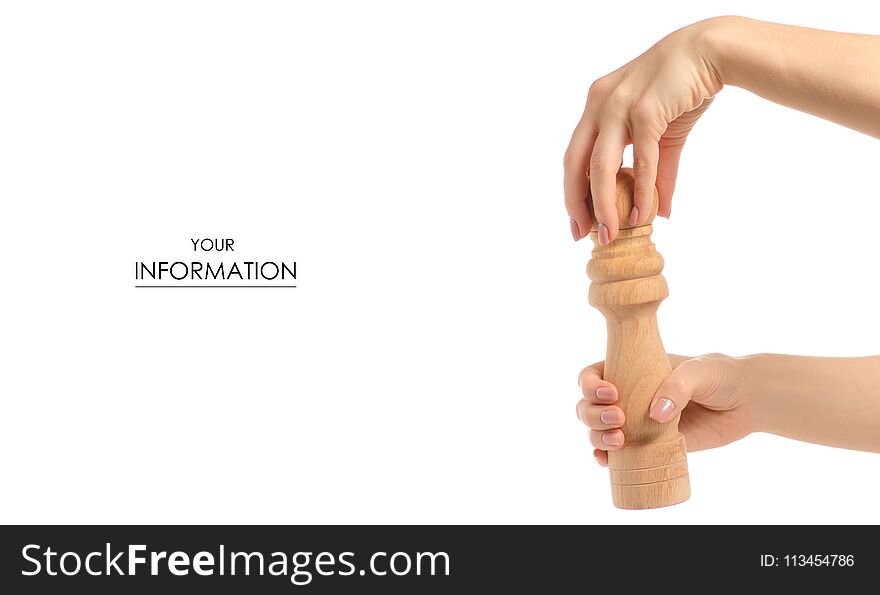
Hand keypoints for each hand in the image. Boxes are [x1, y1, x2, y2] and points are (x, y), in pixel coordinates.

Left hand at [564, 18, 721, 243]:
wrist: (712, 51)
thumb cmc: (682, 88)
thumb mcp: (662, 135)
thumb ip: (656, 173)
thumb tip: (658, 212)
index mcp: (596, 106)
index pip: (574, 157)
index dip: (573, 192)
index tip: (578, 223)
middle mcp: (599, 104)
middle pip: (575, 163)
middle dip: (576, 203)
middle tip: (583, 235)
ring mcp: (619, 106)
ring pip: (600, 166)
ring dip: (604, 205)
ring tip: (612, 234)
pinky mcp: (646, 111)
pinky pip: (640, 161)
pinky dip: (642, 191)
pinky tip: (644, 215)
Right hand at [575, 354, 752, 465]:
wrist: (748, 401)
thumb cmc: (722, 376)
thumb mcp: (698, 370)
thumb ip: (677, 387)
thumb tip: (656, 414)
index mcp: (632, 370)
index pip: (594, 374)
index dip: (590, 385)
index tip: (610, 393)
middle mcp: (629, 395)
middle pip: (588, 405)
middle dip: (592, 414)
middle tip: (619, 419)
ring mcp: (638, 422)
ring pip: (598, 430)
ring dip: (596, 437)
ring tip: (618, 441)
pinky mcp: (651, 445)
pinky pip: (619, 454)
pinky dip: (606, 459)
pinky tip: (607, 461)